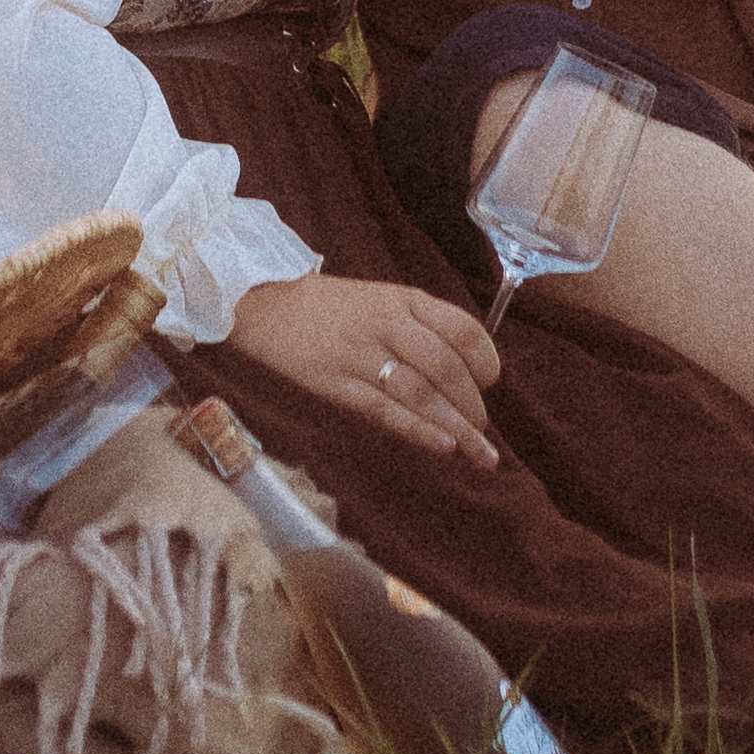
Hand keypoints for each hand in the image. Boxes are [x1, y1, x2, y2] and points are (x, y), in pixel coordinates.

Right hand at [226, 275, 502, 466]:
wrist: (263, 301)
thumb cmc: (326, 306)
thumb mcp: (379, 299)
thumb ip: (417, 326)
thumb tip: (461, 366)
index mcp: (404, 299)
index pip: (463, 329)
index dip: (486, 360)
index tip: (490, 383)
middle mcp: (389, 324)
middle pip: (447, 367)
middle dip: (473, 405)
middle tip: (484, 430)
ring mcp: (362, 355)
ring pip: (422, 394)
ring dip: (458, 428)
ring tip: (480, 455)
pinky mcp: (337, 384)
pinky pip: (386, 411)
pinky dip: (419, 430)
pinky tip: (443, 447)